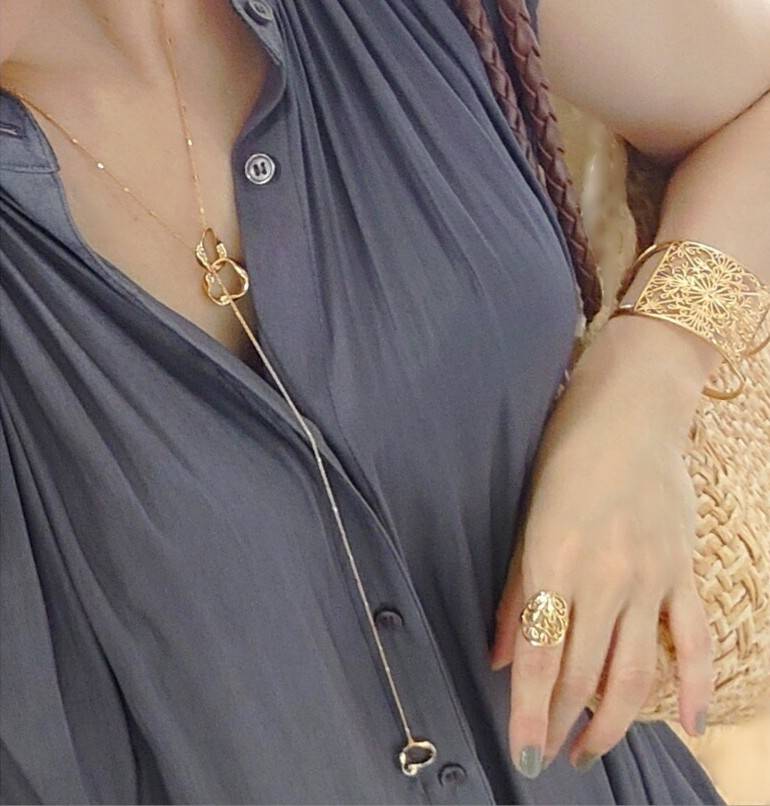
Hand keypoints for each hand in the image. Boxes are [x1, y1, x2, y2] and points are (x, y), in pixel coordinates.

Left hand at [488, 319, 714, 778]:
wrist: (631, 411)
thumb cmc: (566, 456)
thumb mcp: (528, 518)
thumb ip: (515, 591)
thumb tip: (501, 655)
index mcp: (555, 561)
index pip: (542, 655)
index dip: (531, 711)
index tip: (524, 753)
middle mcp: (605, 578)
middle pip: (585, 670)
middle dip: (565, 720)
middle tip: (551, 754)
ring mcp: (651, 577)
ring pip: (636, 669)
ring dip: (613, 718)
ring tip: (591, 749)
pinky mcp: (682, 569)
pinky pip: (694, 636)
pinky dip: (694, 683)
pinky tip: (687, 722)